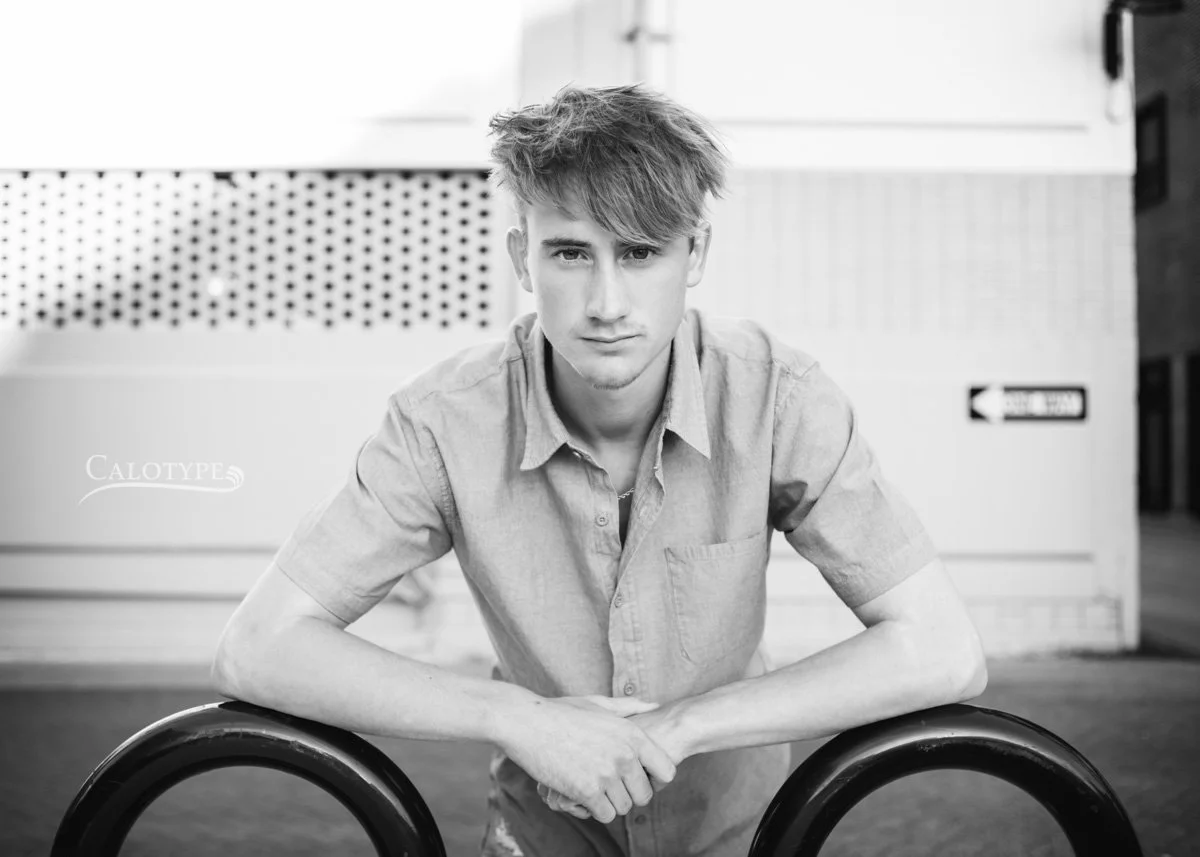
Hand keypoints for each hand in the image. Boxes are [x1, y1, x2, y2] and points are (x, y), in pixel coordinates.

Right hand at [495, 693, 677, 823]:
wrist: (527, 722)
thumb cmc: (561, 712)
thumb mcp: (599, 704)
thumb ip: (630, 707)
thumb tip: (656, 705)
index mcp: (633, 734)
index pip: (667, 772)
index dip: (653, 779)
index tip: (637, 778)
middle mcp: (625, 755)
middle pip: (644, 795)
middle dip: (628, 795)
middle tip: (608, 786)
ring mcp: (607, 774)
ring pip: (623, 808)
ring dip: (608, 803)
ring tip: (591, 787)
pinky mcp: (587, 791)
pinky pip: (604, 814)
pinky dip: (593, 810)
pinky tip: (580, 794)